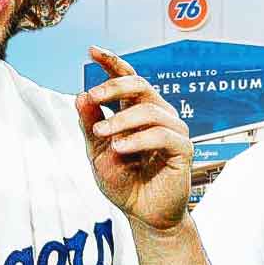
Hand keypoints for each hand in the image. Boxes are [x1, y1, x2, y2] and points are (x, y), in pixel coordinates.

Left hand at [75, 46, 192, 230]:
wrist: (142, 215)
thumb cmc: (123, 182)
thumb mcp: (96, 152)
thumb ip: (90, 124)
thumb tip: (80, 95)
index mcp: (135, 111)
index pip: (126, 78)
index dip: (111, 62)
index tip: (92, 50)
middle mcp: (156, 114)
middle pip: (139, 85)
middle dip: (114, 86)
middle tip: (93, 96)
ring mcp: (172, 130)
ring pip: (149, 110)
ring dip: (121, 120)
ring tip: (102, 134)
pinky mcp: (183, 149)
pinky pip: (163, 135)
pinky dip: (138, 139)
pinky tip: (120, 148)